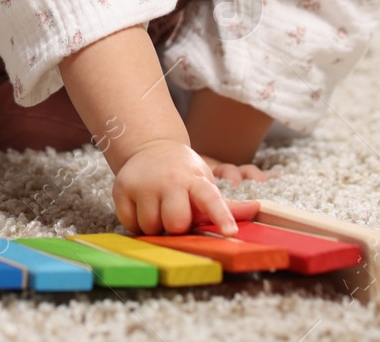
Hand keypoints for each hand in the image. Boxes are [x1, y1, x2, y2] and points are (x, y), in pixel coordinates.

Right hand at [112, 139, 261, 235]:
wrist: (150, 147)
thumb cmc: (184, 173)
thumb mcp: (204, 182)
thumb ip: (226, 203)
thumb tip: (257, 210)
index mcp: (194, 180)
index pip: (210, 199)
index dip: (220, 216)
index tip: (230, 232)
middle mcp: (169, 180)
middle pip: (175, 223)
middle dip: (176, 226)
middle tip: (176, 214)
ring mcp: (143, 183)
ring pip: (150, 227)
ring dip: (155, 226)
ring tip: (158, 208)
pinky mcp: (121, 188)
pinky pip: (130, 224)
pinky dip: (136, 223)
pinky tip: (143, 207)